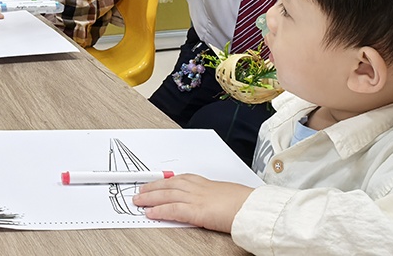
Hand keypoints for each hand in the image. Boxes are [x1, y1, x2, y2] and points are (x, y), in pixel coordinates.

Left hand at [131, 175, 252, 232]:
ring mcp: (196, 198)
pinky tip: (150, 213)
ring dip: (150, 197)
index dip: (164, 181)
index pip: (179, 179)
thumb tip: (211, 204)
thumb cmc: (246, 203)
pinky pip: (173, 210)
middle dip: (152, 188)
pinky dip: (159, 211)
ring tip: (138, 200)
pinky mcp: (196, 212)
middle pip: (168, 185)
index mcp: (206, 183)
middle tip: (140, 190)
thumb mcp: (227, 195)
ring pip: (166, 195)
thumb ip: (214, 197)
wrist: (254, 208)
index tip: (155, 182)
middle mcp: (198, 188)